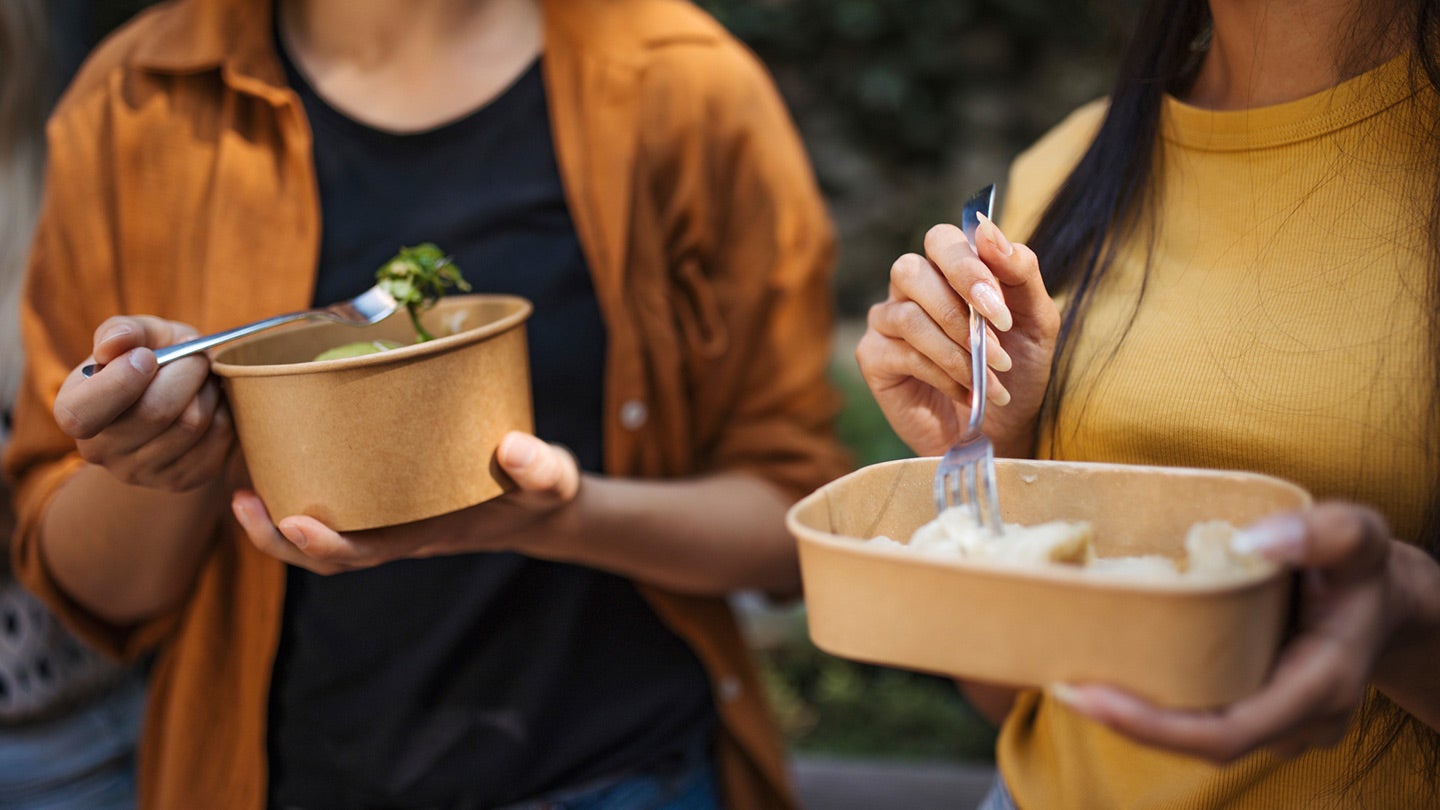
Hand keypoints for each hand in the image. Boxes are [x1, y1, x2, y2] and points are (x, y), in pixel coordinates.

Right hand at [53, 316, 233, 490]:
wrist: (181, 399)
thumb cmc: (153, 359)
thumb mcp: (137, 336)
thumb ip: (122, 331)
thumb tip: (114, 344)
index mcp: (74, 411)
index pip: (82, 414)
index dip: (120, 382)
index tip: (147, 356)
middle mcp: (100, 451)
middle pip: (154, 413)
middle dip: (186, 372)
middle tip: (195, 356)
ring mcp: (141, 472)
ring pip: (191, 424)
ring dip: (209, 390)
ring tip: (204, 378)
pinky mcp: (181, 480)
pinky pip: (217, 439)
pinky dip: (224, 411)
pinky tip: (214, 402)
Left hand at [231, 431, 581, 574]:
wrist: (536, 500)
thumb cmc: (537, 493)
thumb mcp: (551, 481)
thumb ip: (539, 467)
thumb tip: (514, 447)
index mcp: (421, 536)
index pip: (362, 554)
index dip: (322, 546)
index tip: (294, 521)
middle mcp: (392, 531)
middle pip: (322, 552)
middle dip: (276, 538)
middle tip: (240, 500)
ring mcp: (382, 515)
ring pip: (317, 529)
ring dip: (273, 517)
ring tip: (241, 483)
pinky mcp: (380, 490)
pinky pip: (330, 498)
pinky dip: (297, 484)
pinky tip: (276, 455)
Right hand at [855, 214, 1057, 457]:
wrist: (1003, 428)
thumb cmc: (1019, 370)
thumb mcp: (1037, 320)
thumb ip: (1020, 271)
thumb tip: (987, 230)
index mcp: (950, 270)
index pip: (942, 240)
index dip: (967, 268)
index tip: (1001, 311)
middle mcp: (913, 288)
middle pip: (909, 269)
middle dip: (957, 308)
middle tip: (996, 343)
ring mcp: (888, 321)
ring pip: (907, 316)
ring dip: (957, 350)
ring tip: (991, 377)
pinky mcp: (874, 358)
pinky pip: (901, 352)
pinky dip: (942, 374)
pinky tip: (966, 392)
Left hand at [1051, 502, 1418, 761]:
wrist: (1386, 602)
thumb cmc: (1365, 570)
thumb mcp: (1359, 537)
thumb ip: (1320, 533)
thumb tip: (1252, 539)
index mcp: (1318, 686)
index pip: (1227, 733)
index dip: (1154, 726)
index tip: (1090, 696)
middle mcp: (1297, 721)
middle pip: (1200, 743)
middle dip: (1128, 722)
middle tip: (1062, 684)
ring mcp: (1277, 723)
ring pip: (1197, 736)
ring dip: (1135, 715)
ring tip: (1071, 678)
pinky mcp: (1258, 710)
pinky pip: (1202, 718)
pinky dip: (1155, 702)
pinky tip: (1109, 672)